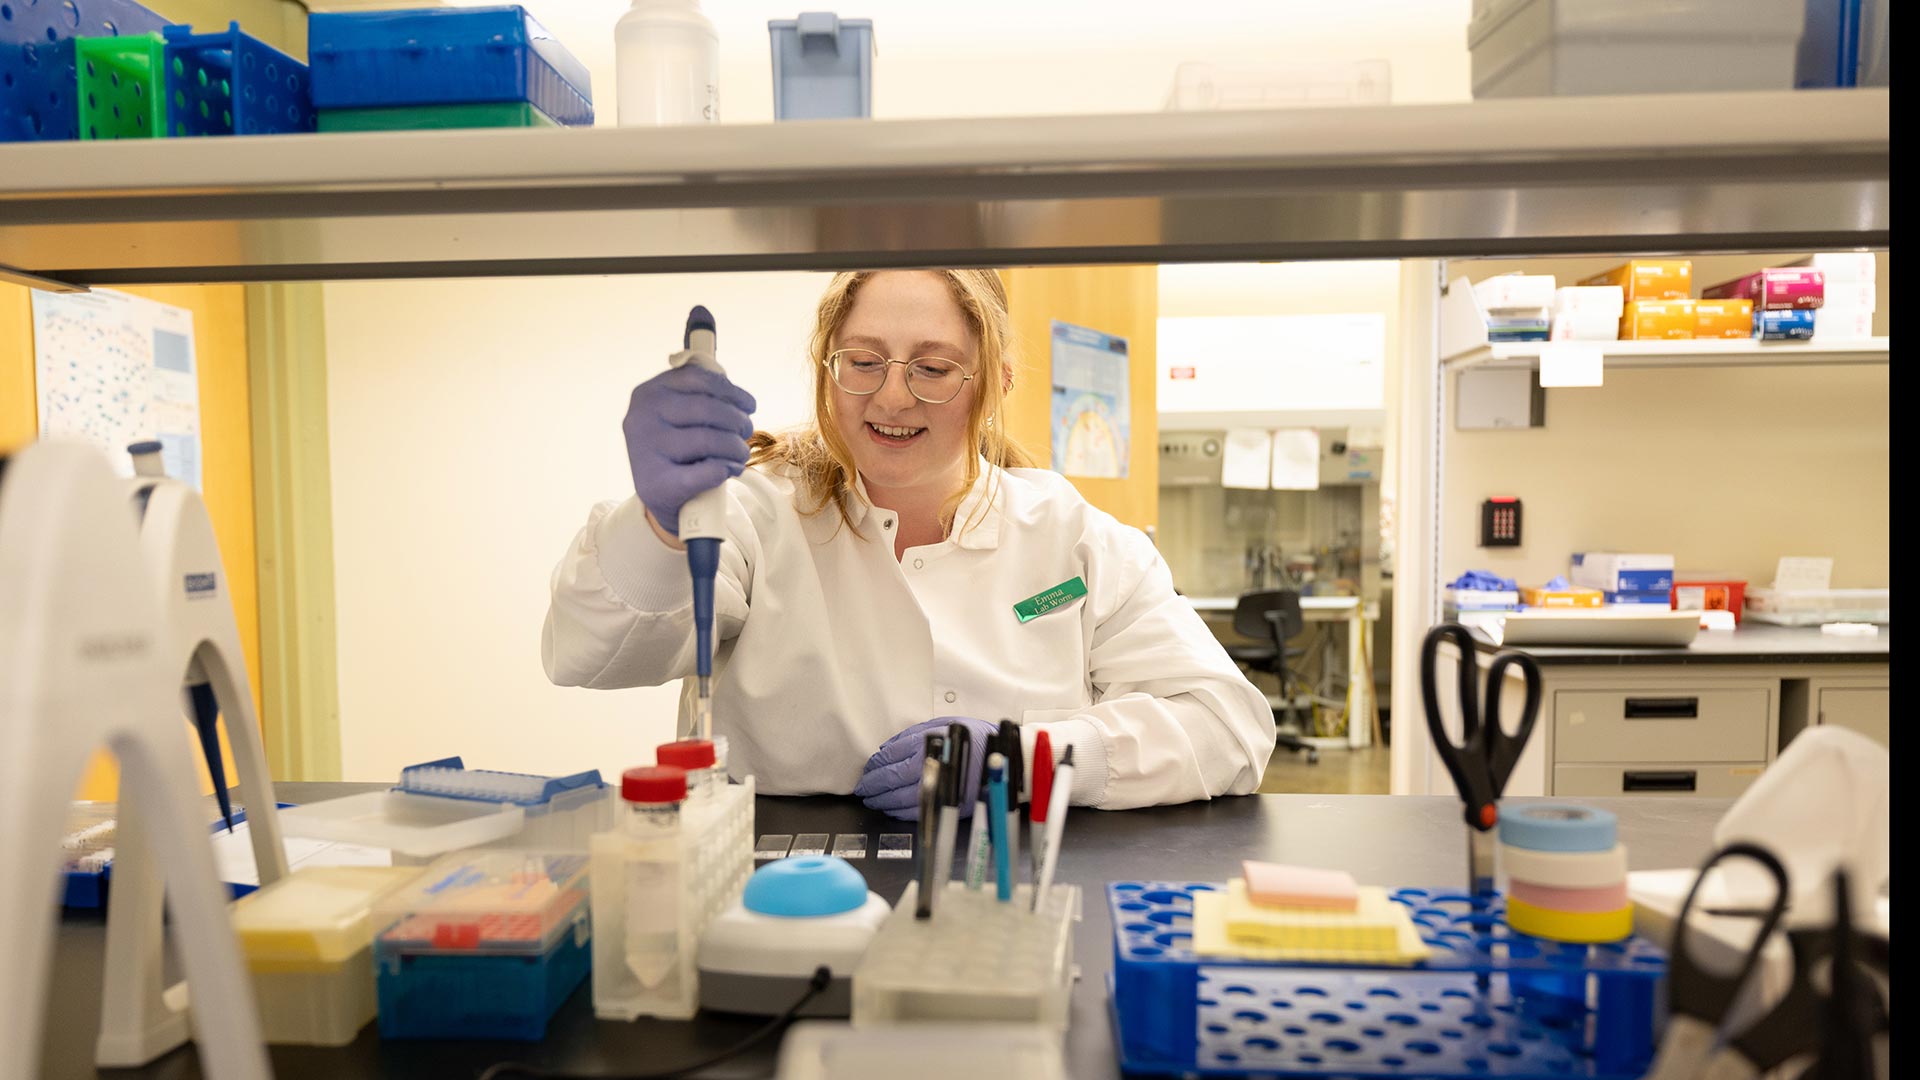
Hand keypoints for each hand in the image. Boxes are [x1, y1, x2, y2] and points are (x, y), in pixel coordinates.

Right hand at [622, 365, 756, 535]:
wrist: (658, 496)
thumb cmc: (676, 447)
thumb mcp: (676, 413)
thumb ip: (699, 395)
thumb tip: (737, 396)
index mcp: (647, 393)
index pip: (697, 379)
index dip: (732, 392)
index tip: (749, 406)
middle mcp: (641, 419)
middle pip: (707, 409)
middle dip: (738, 421)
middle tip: (746, 433)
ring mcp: (646, 452)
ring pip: (710, 440)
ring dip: (737, 448)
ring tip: (740, 454)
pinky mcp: (658, 486)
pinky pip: (709, 471)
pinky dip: (727, 469)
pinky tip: (729, 470)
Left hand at [853, 716, 1000, 819]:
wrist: (1006, 759)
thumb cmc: (977, 738)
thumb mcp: (946, 723)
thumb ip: (915, 733)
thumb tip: (888, 747)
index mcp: (929, 743)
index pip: (891, 756)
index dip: (875, 764)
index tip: (868, 768)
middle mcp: (931, 766)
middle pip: (891, 778)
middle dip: (873, 785)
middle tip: (863, 788)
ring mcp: (939, 787)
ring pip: (900, 798)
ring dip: (882, 800)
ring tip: (873, 799)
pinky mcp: (948, 804)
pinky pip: (916, 812)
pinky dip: (899, 812)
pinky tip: (891, 809)